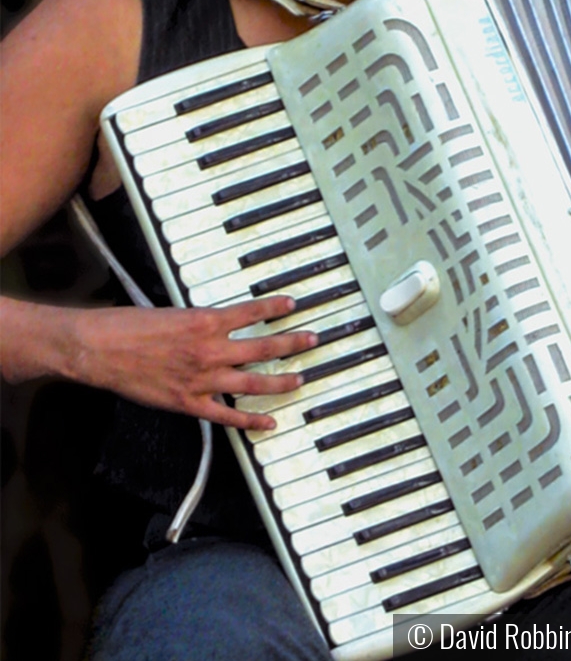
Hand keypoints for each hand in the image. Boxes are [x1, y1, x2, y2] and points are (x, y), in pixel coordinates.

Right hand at [73, 295, 314, 429]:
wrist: (100, 348)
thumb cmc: (129, 326)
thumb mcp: (171, 312)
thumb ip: (199, 321)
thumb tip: (217, 324)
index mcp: (205, 321)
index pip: (251, 312)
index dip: (276, 309)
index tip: (293, 306)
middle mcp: (209, 350)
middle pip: (262, 348)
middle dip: (291, 344)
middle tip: (311, 340)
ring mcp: (202, 379)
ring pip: (253, 383)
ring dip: (281, 381)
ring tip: (300, 379)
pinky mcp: (189, 403)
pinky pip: (228, 416)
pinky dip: (251, 420)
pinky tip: (269, 422)